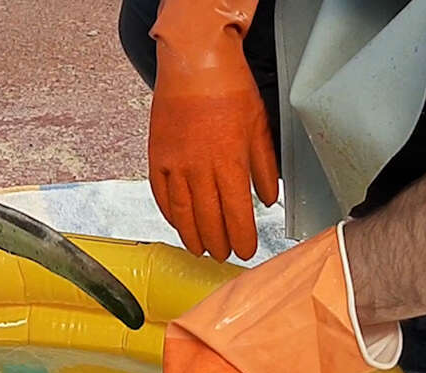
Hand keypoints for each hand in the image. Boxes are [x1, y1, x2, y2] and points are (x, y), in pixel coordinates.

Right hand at [147, 0, 278, 260]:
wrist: (195, 64)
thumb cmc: (231, 90)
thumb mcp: (260, 127)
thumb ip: (263, 166)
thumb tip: (267, 198)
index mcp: (231, 164)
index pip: (238, 214)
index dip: (242, 237)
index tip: (246, 250)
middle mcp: (201, 170)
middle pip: (209, 219)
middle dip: (218, 243)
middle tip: (222, 256)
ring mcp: (176, 165)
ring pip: (183, 213)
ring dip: (192, 235)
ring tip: (198, 249)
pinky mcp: (158, 157)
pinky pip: (162, 194)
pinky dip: (169, 213)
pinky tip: (176, 223)